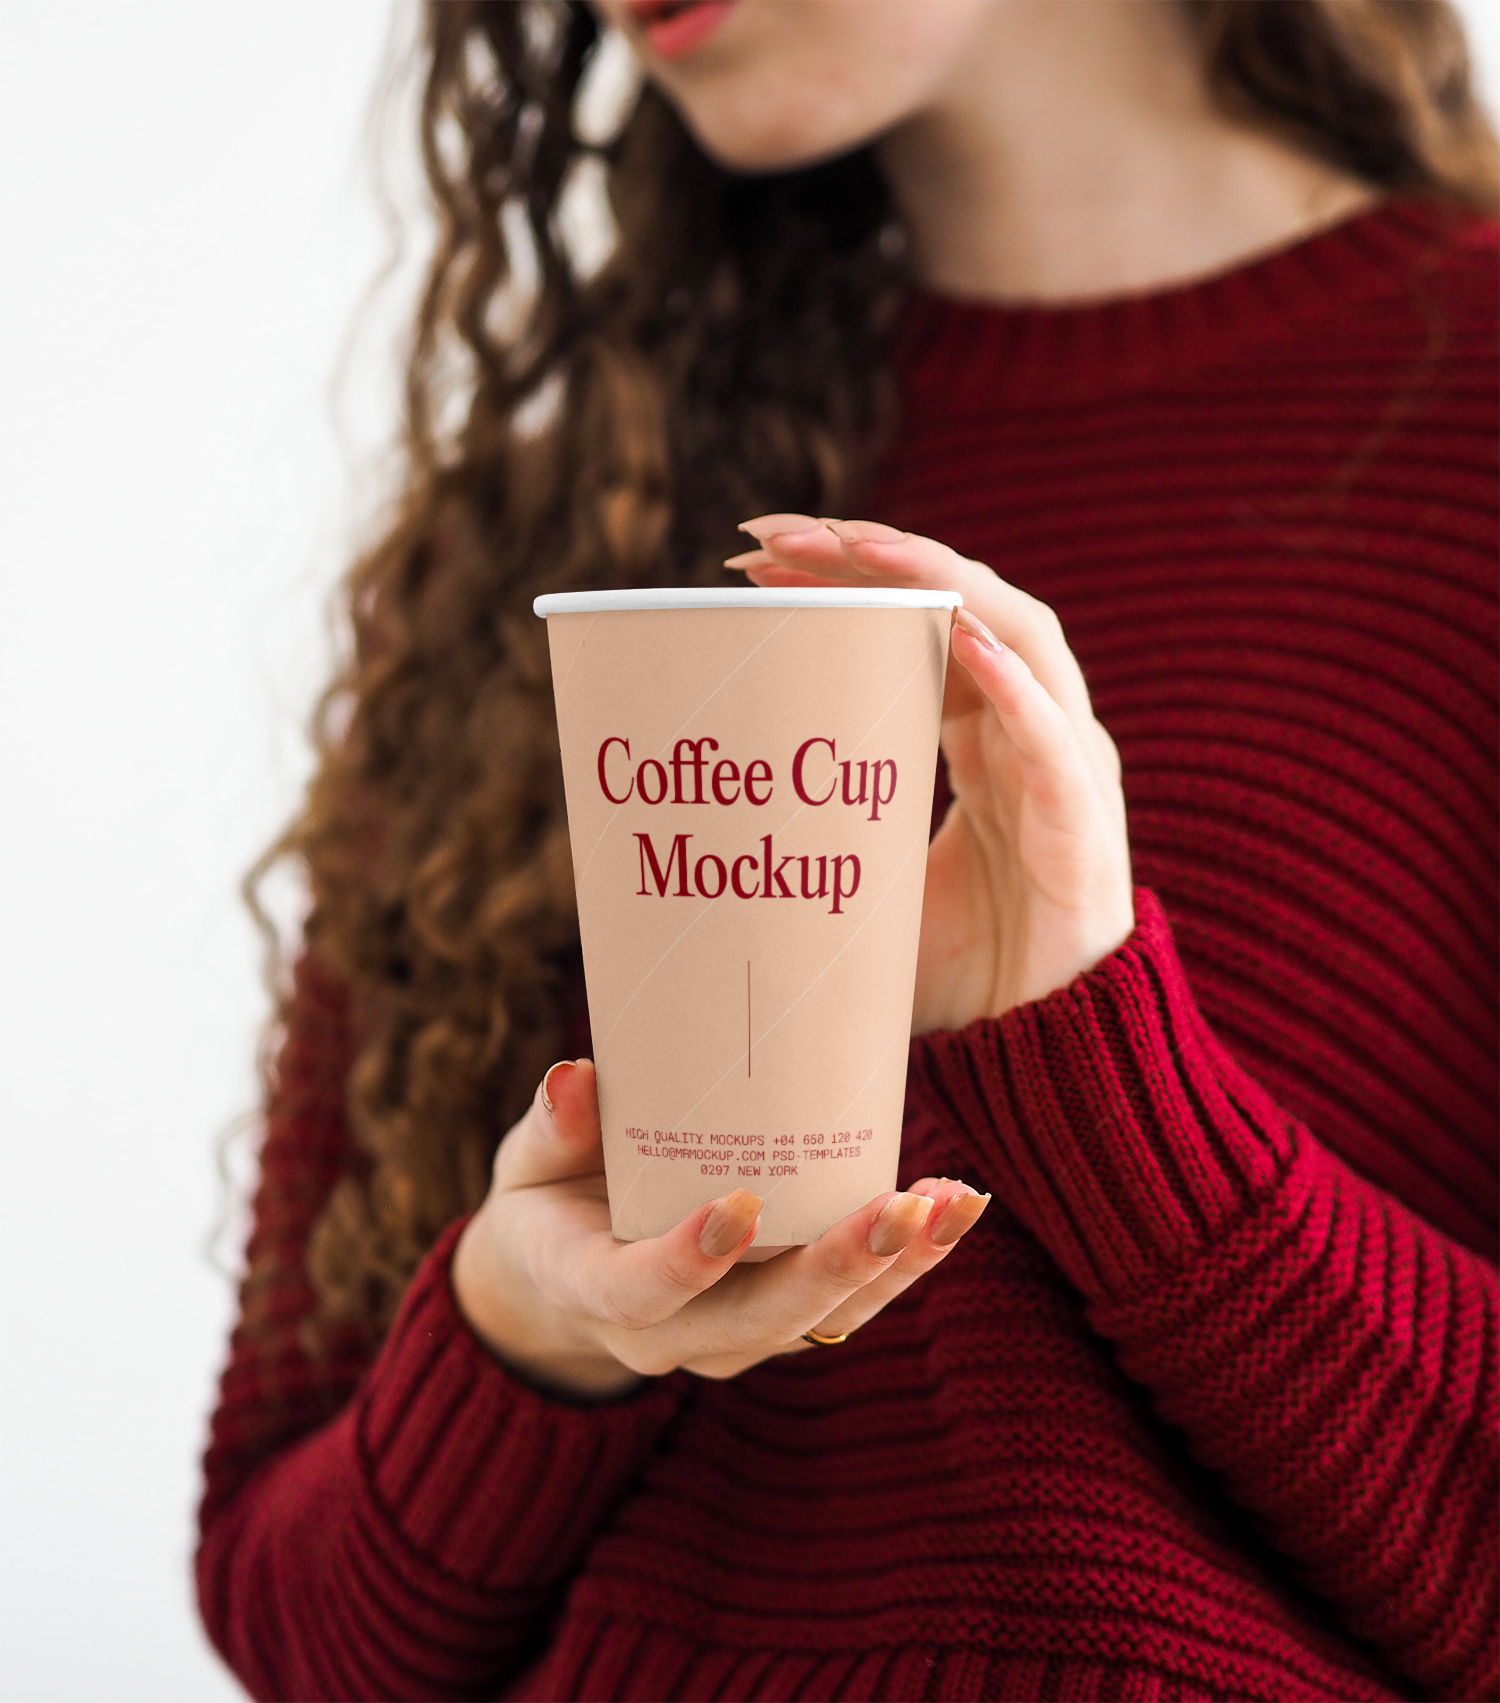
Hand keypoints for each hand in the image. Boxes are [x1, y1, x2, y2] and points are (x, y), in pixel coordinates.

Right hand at [452, 1059, 990, 1399]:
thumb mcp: (529, 1162)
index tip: (744, 1206)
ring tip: (951, 1205)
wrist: (566, 1276)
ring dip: (892, 1267)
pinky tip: (955, 1208)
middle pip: (759, 1318)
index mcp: (591, 1288)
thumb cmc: (550, 1197)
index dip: (690, 1259)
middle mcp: (669, 1336)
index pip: (640, 1291)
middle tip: (897, 1209)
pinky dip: (906, 1262)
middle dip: (834, 1267)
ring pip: (819, 1320)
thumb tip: (573, 1077)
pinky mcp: (777, 1325)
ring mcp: (731, 1339)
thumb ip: (555, 1127)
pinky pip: (847, 1306)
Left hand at [726, 515, 1133, 1031]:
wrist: (1041, 1053)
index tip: (748, 558)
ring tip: (858, 546)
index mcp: (979, 731)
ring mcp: (1062, 763)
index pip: (912, 622)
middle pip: (955, 603)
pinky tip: (962, 635)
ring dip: (937, 581)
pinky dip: (1014, 682)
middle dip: (867, 556)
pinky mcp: (1083, 819)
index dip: (839, 580)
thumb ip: (818, 830)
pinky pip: (1055, 736)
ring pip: (1016, 634)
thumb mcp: (867, 878)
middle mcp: (1026, 725)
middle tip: (770, 536)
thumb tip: (699, 828)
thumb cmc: (962, 966)